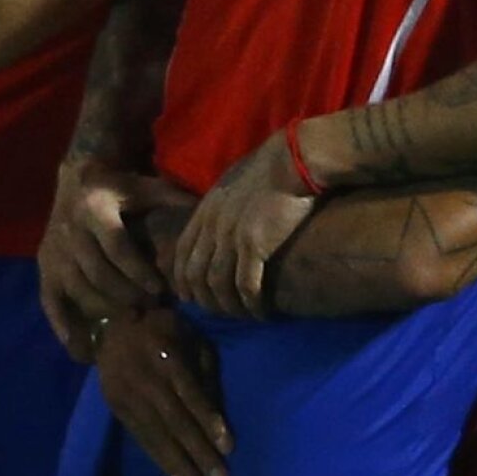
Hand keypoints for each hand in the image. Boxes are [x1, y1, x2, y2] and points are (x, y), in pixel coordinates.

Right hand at [37, 159, 189, 360]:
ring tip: (132, 322)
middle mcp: (70, 230)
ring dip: (104, 311)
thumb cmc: (122, 188)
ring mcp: (54, 251)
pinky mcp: (44, 267)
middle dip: (125, 295)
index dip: (138, 271)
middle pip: (97, 272)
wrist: (78, 178)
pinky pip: (51, 303)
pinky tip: (84, 351)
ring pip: (77, 290)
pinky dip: (65, 329)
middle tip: (151, 310)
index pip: (116, 246)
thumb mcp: (148, 187)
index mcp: (96, 209)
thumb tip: (211, 219)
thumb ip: (175, 201)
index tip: (160, 290)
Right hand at [96, 306, 231, 475]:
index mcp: (167, 355)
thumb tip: (214, 409)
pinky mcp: (116, 409)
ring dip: (179, 464)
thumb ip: (202, 369)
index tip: (229, 448)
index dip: (210, 421)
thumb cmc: (162, 328)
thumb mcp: (189, 335)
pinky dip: (159, 458)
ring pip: (157, 435)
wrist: (111, 325)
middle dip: (199, 452)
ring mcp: (127, 395)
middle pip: (176, 421)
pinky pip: (141, 438)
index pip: (191, 395)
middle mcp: (145, 378)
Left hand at [171, 131, 316, 317]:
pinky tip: (260, 312)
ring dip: (228, 306)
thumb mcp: (235, 179)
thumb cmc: (271, 164)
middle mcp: (213, 225)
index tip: (190, 295)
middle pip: (195, 273)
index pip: (183, 251)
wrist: (293, 160)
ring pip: (218, 285)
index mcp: (206, 208)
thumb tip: (226, 217)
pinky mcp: (255, 246)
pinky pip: (246, 286)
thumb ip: (225, 202)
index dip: (183, 278)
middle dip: (202, 299)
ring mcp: (232, 237)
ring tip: (241, 315)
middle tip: (216, 312)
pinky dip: (251, 304)